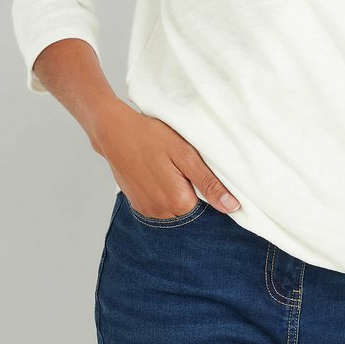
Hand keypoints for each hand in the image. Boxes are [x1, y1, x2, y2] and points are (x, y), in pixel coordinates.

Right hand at [87, 99, 240, 217]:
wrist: (113, 131)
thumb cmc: (150, 136)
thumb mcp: (185, 154)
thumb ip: (208, 183)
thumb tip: (231, 207)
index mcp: (177, 201)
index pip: (207, 204)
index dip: (205, 183)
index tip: (194, 165)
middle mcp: (161, 212)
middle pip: (189, 206)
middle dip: (190, 187)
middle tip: (178, 162)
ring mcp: (146, 209)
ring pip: (174, 205)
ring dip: (175, 188)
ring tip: (165, 164)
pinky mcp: (136, 203)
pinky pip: (158, 203)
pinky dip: (161, 189)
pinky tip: (155, 170)